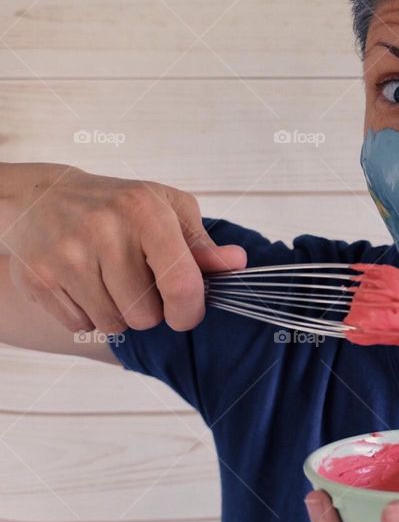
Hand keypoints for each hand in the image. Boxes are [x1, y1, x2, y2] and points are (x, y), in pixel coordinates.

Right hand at [2, 163, 245, 333]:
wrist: (44, 196)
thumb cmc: (120, 205)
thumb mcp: (168, 209)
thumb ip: (202, 244)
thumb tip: (236, 263)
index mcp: (145, 212)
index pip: (180, 283)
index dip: (190, 311)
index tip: (186, 314)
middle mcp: (104, 232)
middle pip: (145, 314)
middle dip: (151, 310)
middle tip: (141, 284)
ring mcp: (67, 256)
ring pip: (114, 324)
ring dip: (121, 314)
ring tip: (113, 283)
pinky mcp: (38, 278)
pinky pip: (81, 325)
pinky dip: (89, 315)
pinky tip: (86, 285)